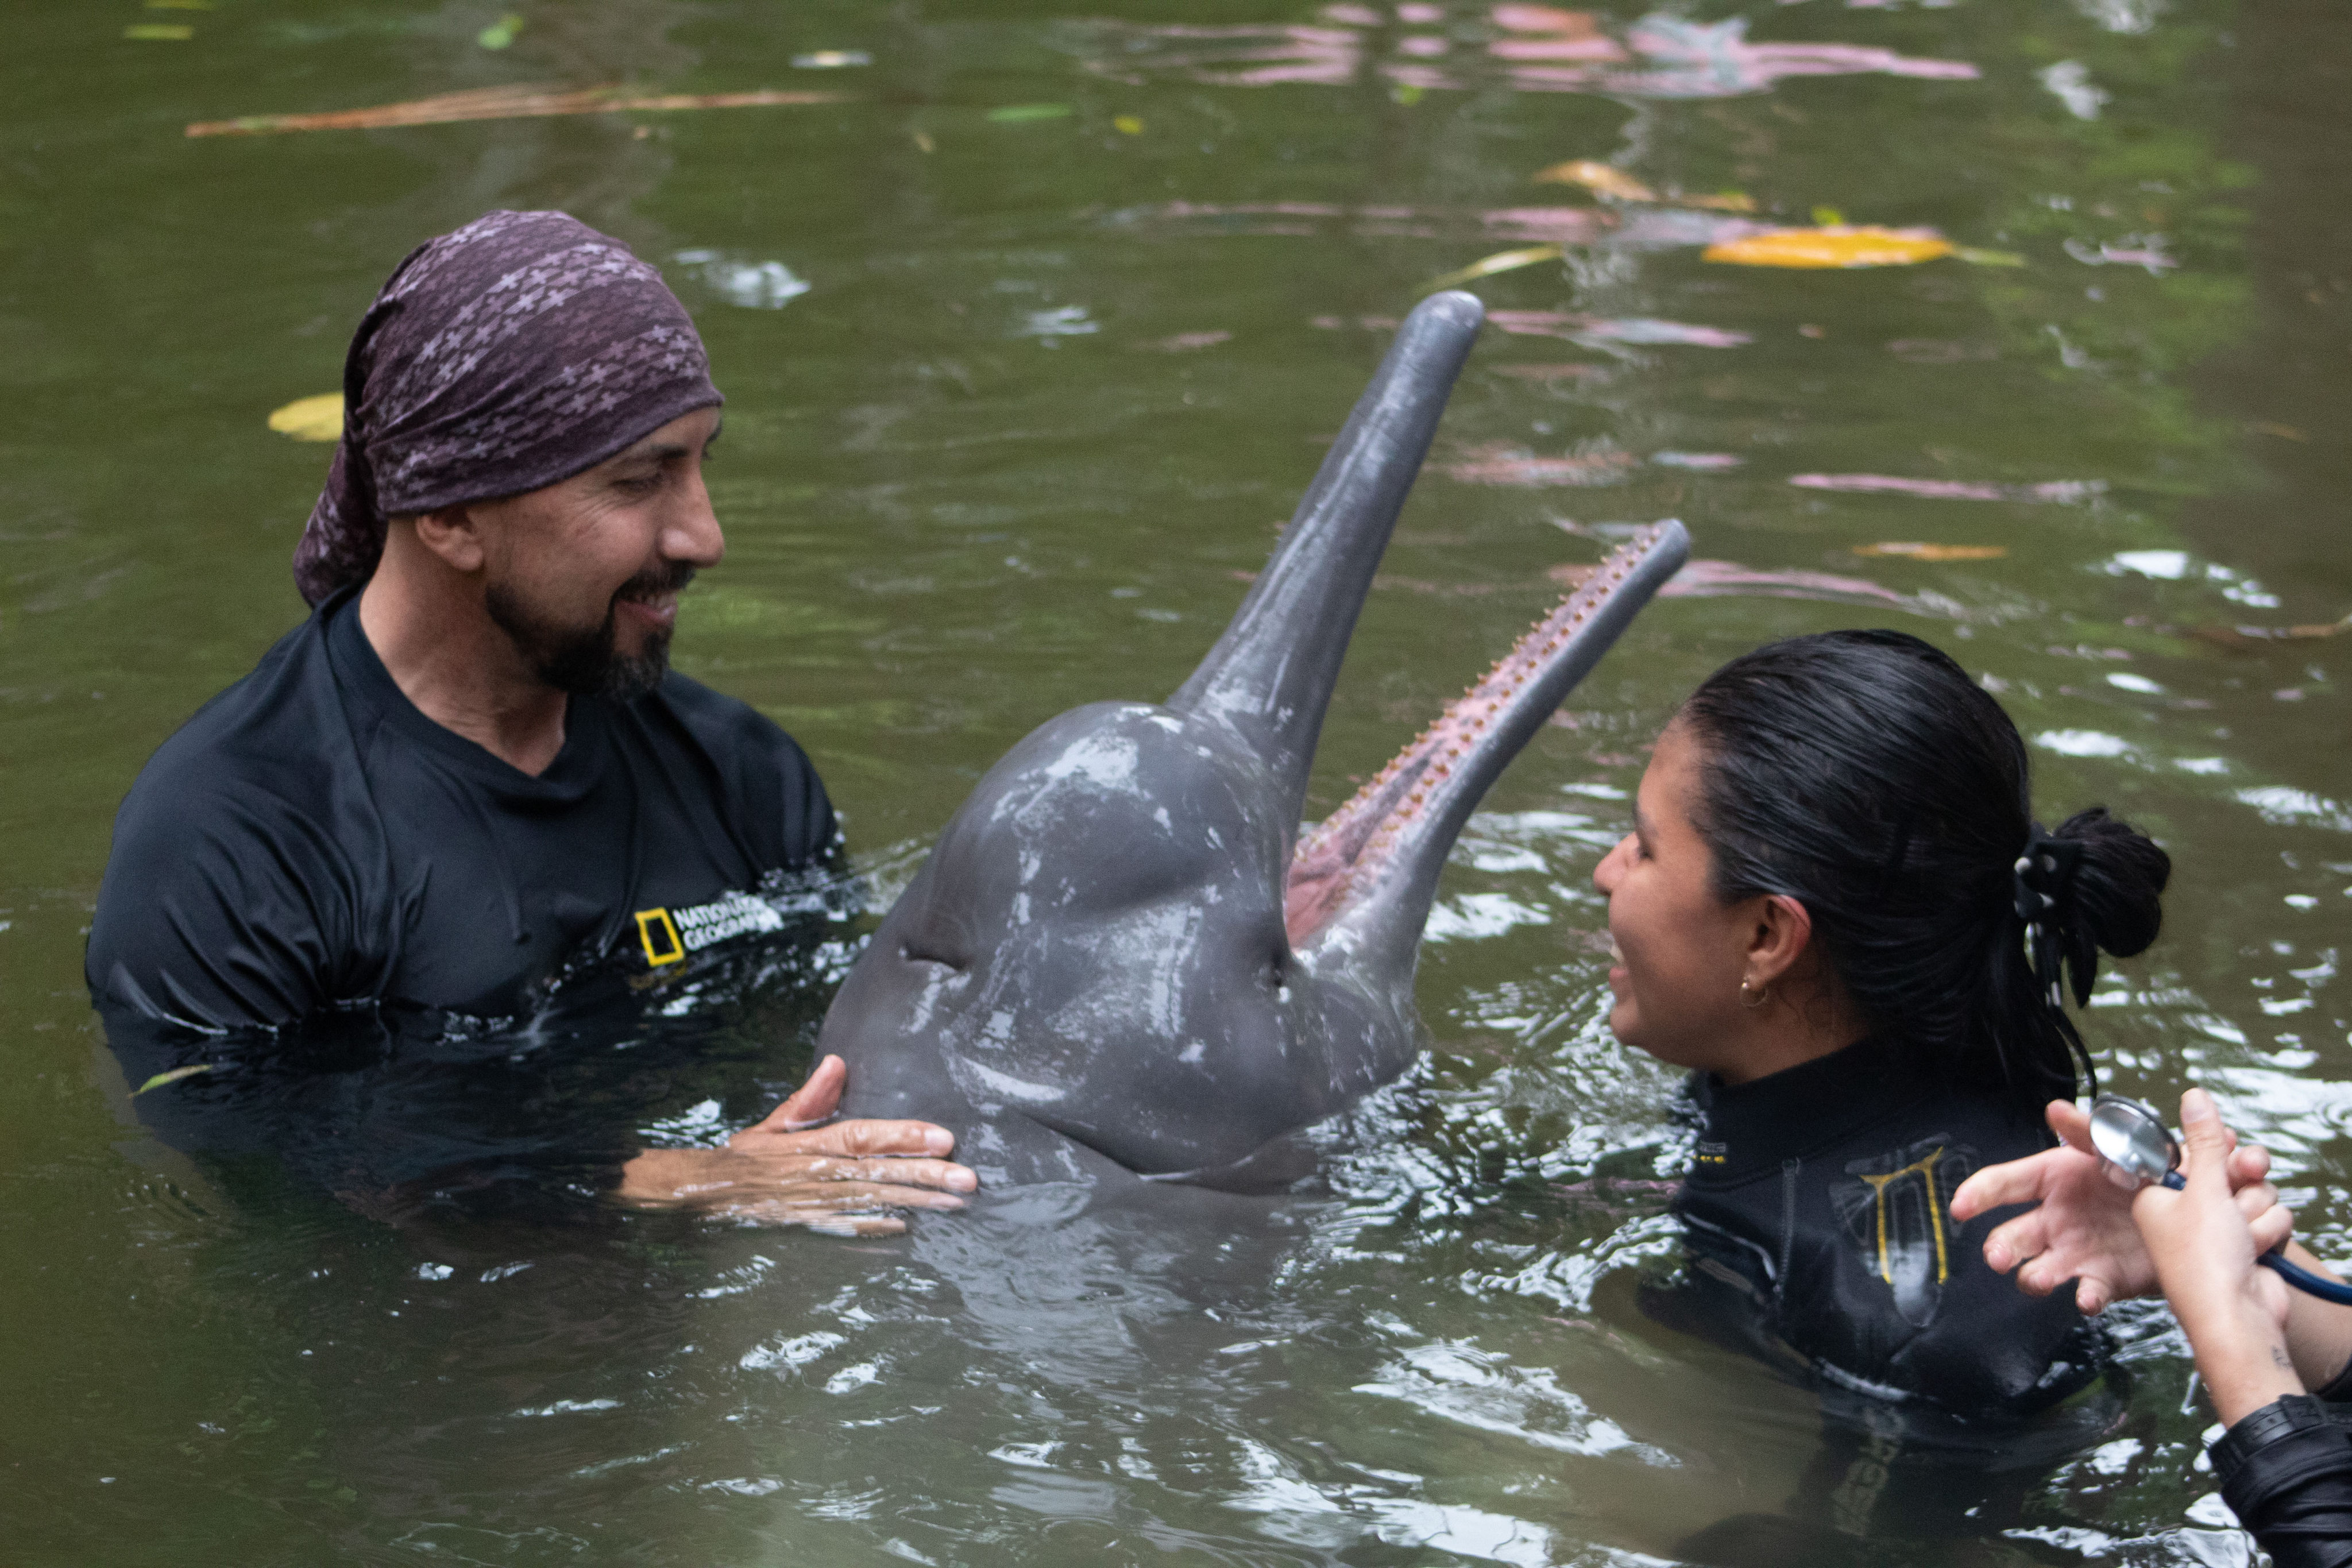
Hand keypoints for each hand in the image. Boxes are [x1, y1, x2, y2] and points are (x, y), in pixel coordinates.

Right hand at [614, 1055, 976, 1235]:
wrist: (700, 1196)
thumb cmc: (745, 1159)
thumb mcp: (773, 1124)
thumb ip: (809, 1098)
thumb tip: (836, 1062)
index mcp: (810, 1143)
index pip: (863, 1136)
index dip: (903, 1136)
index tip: (945, 1138)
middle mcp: (814, 1173)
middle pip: (877, 1172)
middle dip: (925, 1176)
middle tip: (968, 1179)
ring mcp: (810, 1205)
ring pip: (871, 1202)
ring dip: (914, 1203)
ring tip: (954, 1203)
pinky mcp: (803, 1230)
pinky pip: (843, 1231)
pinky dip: (872, 1231)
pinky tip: (905, 1231)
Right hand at [1951, 1097, 2277, 1313]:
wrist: (2196, 1208)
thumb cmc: (2149, 1171)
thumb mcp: (2122, 1144)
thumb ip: (2090, 1130)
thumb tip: (2056, 1108)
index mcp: (2054, 1180)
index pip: (2005, 1184)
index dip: (1978, 1193)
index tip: (1960, 1207)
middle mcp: (2057, 1219)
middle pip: (2014, 1235)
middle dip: (2001, 1247)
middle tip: (1997, 1256)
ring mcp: (2077, 1252)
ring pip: (2041, 1270)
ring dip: (2033, 1277)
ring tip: (2037, 1279)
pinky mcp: (2105, 1279)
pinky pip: (2088, 1292)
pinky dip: (2086, 1298)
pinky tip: (2088, 1296)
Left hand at [2135, 1088, 2299, 1424]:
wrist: (2237, 1318)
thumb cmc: (2203, 1262)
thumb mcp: (2202, 1190)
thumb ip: (2205, 1142)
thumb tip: (2194, 1098)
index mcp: (2156, 1194)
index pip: (2190, 1152)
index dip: (2214, 1151)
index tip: (2229, 1148)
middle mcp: (2185, 1209)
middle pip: (2229, 1170)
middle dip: (2242, 1181)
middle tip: (2244, 1181)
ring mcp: (2218, 1228)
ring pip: (2254, 1192)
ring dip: (2254, 1212)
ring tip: (2239, 1236)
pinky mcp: (2246, 1243)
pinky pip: (2268, 1217)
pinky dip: (2266, 1234)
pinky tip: (2254, 1251)